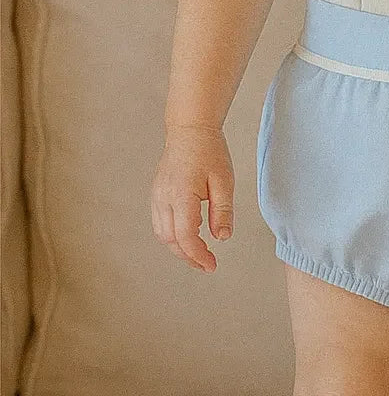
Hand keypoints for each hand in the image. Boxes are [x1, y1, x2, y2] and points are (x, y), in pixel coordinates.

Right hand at [151, 124, 234, 272]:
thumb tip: (221, 237)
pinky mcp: (157, 194)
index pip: (186, 236)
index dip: (198, 255)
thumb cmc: (209, 151)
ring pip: (162, 234)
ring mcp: (157, 196)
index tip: (212, 265)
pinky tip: (190, 235)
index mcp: (182, 195)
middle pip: (171, 240)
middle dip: (188, 257)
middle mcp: (164, 198)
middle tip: (207, 264)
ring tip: (200, 254)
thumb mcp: (224, 181)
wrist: (190, 129)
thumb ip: (222, 211)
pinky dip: (173, 235)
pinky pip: (161, 222)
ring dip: (179, 248)